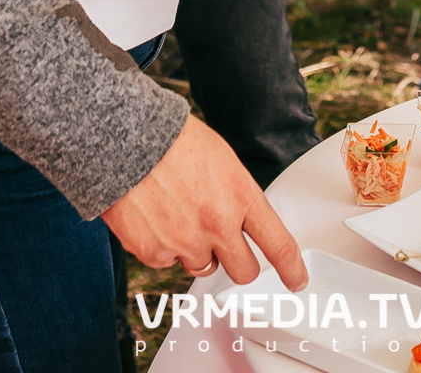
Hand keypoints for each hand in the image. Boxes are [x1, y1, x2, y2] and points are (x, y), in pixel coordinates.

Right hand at [103, 115, 307, 289]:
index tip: (296, 279)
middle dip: (239, 262)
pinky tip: (155, 216)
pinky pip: (168, 262)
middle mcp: (217, 225)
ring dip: (198, 250)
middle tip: (225, 244)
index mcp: (240, 196)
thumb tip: (242, 221)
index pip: (279, 244)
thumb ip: (238, 196)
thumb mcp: (223, 160)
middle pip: (245, 271)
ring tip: (179, 215)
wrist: (123, 140)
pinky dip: (164, 246)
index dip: (292, 269)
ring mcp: (185, 243)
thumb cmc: (171, 141)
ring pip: (204, 267)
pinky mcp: (154, 253)